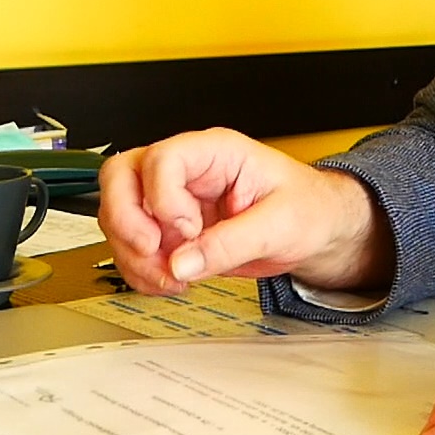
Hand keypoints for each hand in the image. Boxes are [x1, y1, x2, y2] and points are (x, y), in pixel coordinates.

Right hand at [97, 128, 391, 295]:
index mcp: (215, 152)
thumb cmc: (307, 208)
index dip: (164, 198)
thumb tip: (183, 263)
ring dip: (134, 255)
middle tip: (152, 251)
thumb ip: (232, 243)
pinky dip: (140, 271)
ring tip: (172, 278)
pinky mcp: (169, 231)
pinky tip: (171, 282)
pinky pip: (132, 247)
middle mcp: (186, 171)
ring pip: (118, 215)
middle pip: (121, 176)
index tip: (188, 231)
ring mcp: (172, 200)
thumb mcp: (281, 224)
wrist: (317, 230)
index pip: (162, 159)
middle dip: (126, 220)